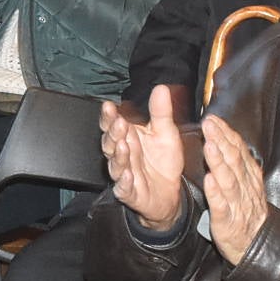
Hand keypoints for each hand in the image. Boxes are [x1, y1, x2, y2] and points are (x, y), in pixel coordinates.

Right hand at [102, 85, 187, 229]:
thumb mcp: (166, 132)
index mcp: (127, 137)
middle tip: (119, 123)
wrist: (170, 192)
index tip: (109, 106)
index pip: (113, 124)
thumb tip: (161, 88)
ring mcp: (124, 174)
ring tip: (122, 145)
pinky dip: (124, 182)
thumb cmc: (163, 161)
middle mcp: (122, 154)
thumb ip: (161, 112)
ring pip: (116, 164)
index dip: (109, 116)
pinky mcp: (129, 192)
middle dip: (113, 133)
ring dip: (118, 155)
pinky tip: (127, 175)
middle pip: (111, 142)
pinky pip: (124, 188)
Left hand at [199, 115, 270, 265]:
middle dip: (221, 140)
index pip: (238, 151)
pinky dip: (216, 193)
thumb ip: (238, 164)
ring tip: (209, 146)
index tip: (214, 118)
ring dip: (219, 163)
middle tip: (209, 124)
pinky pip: (222, 206)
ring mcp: (237, 204)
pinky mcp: (227, 222)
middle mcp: (244, 187)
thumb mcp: (247, 185)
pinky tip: (209, 181)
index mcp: (248, 177)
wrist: (255, 246)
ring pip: (229, 181)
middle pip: (234, 161)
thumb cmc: (247, 212)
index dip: (227, 134)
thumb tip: (228, 139)